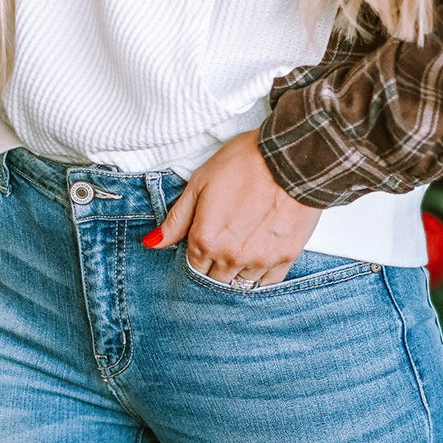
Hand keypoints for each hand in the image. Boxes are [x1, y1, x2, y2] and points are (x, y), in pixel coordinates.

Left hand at [144, 130, 320, 286]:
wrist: (290, 156)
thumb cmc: (245, 162)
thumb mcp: (200, 182)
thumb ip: (177, 219)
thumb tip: (153, 243)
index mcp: (205, 239)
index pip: (193, 268)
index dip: (196, 257)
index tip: (203, 245)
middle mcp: (230, 256)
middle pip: (215, 282)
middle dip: (215, 268)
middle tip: (223, 246)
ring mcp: (259, 260)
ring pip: (241, 286)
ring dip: (237, 274)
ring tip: (243, 248)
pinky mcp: (285, 257)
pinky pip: (268, 283)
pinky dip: (261, 276)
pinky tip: (260, 257)